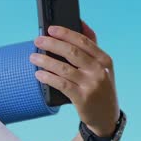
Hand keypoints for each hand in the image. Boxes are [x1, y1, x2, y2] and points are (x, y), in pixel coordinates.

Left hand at [30, 20, 119, 135]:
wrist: (106, 116)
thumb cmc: (100, 87)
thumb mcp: (102, 67)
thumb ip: (92, 47)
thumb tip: (81, 23)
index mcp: (104, 59)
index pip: (83, 41)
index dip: (66, 33)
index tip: (50, 28)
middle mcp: (99, 70)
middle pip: (72, 52)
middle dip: (52, 44)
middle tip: (37, 41)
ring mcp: (91, 85)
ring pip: (64, 68)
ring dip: (46, 61)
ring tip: (33, 57)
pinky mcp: (82, 98)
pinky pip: (61, 84)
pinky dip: (48, 77)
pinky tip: (39, 74)